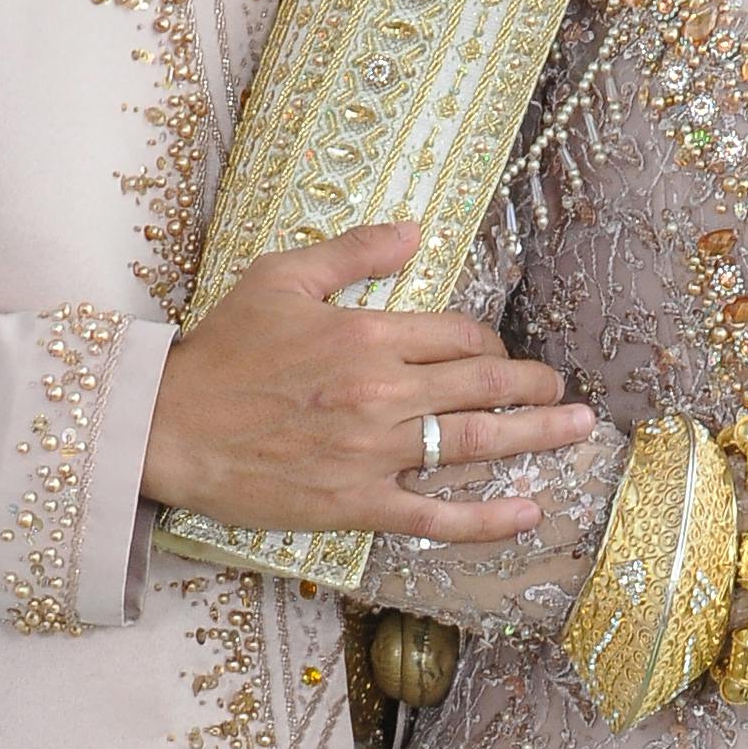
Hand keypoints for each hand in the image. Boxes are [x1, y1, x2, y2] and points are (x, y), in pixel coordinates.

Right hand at [143, 221, 594, 541]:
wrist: (170, 426)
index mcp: (369, 334)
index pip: (460, 336)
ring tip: (577, 429)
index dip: (491, 345)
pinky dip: (488, 517)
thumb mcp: (281, 277)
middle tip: (564, 393)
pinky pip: (437, 514)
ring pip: (476, 443)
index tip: (500, 357)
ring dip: (538, 435)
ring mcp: (374, 452)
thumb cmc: (220, 350)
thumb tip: (414, 230)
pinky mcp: (357, 504)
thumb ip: (354, 253)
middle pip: (485, 387)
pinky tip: (529, 511)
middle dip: (535, 387)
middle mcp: (383, 391)